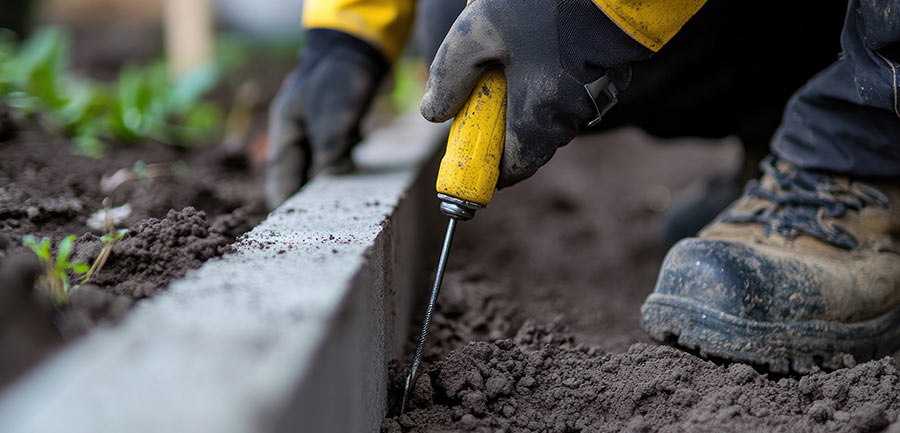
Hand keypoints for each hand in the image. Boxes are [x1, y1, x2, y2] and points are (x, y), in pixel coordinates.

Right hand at [266, 29, 387, 208]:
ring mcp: (318, 134)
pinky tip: (354, 157)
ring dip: (333, 178)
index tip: (290, 226)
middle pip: (300, 176)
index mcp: (286, 131)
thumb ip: (329, 149)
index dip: (284, 201)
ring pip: (322, 169)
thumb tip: (331, 176)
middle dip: (311, 196)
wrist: (360, 52)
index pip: (281, 176)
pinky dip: (346, 162)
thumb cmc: (339, 80)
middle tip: (322, 219)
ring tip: (341, 190)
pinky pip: (339, 158)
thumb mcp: (332, 115)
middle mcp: (299, 136)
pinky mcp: (338, 134)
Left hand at [420, 0, 647, 187]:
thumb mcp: (476, 33)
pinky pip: (570, 92)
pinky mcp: (609, 74)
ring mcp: (595, 96)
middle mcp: (570, 116)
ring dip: (527, 102)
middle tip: (482, 99)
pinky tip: (536, 50)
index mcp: (538, 117)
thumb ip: (449, 76)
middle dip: (504, 128)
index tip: (471, 156)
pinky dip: (549, 82)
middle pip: (530, 142)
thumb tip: (433, 114)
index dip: (490, 169)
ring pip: (551, 115)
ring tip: (508, 66)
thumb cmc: (542, 3)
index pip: (514, 169)